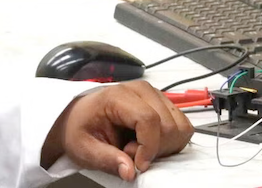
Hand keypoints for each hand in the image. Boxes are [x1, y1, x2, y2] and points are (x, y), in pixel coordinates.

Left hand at [41, 81, 193, 180]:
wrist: (79, 117)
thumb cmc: (81, 127)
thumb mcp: (84, 148)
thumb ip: (106, 159)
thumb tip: (129, 171)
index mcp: (117, 95)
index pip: (148, 119)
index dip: (148, 147)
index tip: (138, 164)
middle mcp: (140, 90)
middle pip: (168, 125)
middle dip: (153, 148)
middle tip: (129, 152)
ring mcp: (154, 96)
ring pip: (179, 127)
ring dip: (164, 145)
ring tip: (138, 146)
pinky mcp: (163, 105)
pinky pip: (182, 127)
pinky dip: (170, 142)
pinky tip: (148, 142)